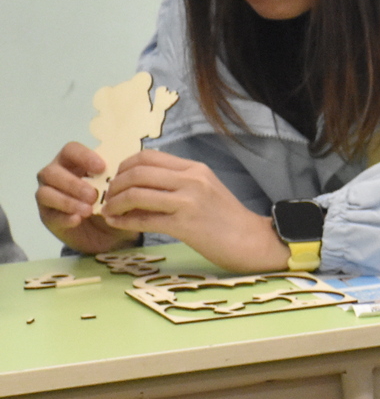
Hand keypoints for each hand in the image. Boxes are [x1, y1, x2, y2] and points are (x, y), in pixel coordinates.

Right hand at [35, 143, 137, 253]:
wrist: (109, 235)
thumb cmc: (112, 204)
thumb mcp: (120, 192)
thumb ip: (119, 182)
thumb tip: (128, 174)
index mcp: (73, 163)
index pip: (71, 150)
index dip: (83, 156)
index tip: (101, 168)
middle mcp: (56, 176)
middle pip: (52, 171)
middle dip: (73, 183)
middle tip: (93, 195)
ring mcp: (48, 196)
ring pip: (45, 193)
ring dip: (67, 201)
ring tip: (88, 210)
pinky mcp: (48, 216)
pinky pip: (50, 215)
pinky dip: (64, 217)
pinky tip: (77, 220)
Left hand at [95, 150, 289, 272]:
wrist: (253, 242)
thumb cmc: (228, 220)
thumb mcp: (206, 190)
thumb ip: (179, 182)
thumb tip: (143, 182)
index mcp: (195, 169)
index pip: (148, 157)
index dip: (124, 166)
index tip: (117, 180)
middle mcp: (191, 180)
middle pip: (137, 172)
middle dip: (114, 185)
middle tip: (108, 197)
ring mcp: (188, 202)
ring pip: (136, 194)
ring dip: (115, 203)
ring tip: (109, 211)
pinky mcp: (185, 225)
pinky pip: (144, 219)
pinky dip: (124, 221)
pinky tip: (116, 224)